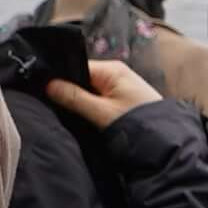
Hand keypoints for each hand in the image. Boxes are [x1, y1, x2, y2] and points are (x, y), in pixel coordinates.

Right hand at [43, 57, 157, 130]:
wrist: (164, 141)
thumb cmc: (135, 123)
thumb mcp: (101, 113)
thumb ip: (74, 98)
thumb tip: (48, 85)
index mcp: (111, 69)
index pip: (77, 67)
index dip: (60, 78)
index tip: (42, 90)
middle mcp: (115, 73)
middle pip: (82, 78)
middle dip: (68, 91)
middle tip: (48, 104)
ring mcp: (119, 86)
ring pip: (89, 90)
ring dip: (78, 100)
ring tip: (60, 110)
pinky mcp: (122, 99)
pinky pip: (98, 98)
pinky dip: (88, 106)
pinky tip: (79, 115)